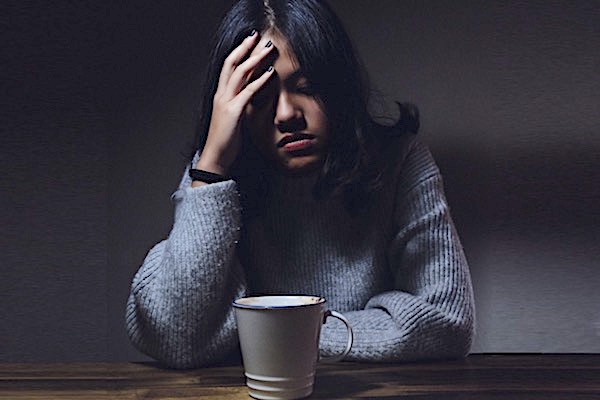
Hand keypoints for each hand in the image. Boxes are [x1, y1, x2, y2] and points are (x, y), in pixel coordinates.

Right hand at [196, 31, 274, 176]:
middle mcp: (221, 95)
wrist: (216, 157)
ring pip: (240, 73)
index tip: (250, 41)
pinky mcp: (234, 112)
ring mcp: (226, 102)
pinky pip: (248, 92)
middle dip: (245, 48)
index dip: (239, 52)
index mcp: (220, 95)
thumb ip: (241, 104)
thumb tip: (254, 97)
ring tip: (268, 49)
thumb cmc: (226, 140)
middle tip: (258, 36)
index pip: (229, 67)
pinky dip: (260, 81)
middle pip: (232, 64)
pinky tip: (270, 73)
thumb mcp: (234, 118)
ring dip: (255, 59)